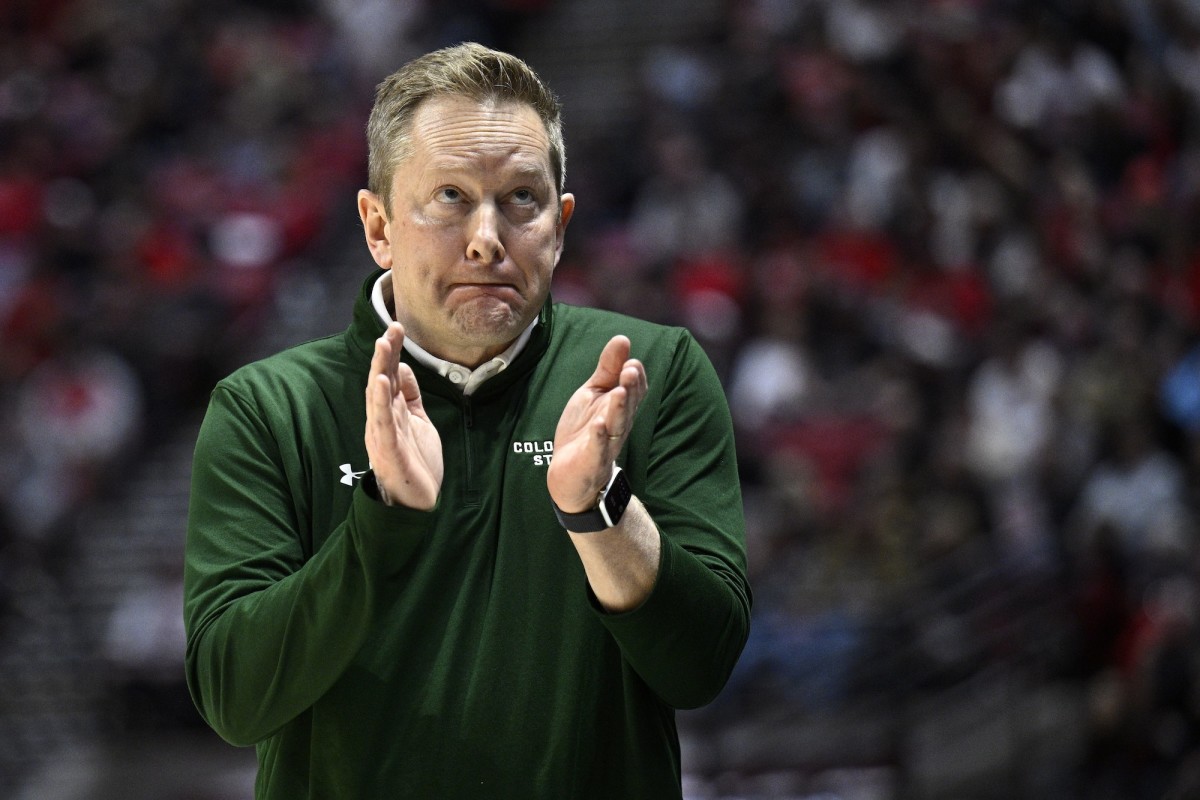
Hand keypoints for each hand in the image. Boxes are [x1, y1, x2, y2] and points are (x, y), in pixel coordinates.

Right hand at [365, 322, 443, 509]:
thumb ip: (410, 397)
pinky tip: (382, 382)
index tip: (397, 326)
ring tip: (383, 344)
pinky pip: (384, 423)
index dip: (392, 352)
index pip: (389, 376)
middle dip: (386, 353)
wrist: (418, 504)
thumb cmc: (417, 463)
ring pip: (379, 397)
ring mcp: (383, 434)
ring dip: (381, 369)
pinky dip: (381, 402)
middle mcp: (382, 420)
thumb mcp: (417, 422)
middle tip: (392, 326)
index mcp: (390, 413)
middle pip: (381, 380)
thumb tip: (402, 368)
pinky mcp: (389, 450)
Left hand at [547, 335, 646, 512]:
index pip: (633, 389)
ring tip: (618, 392)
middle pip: (627, 404)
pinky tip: (599, 425)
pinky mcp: (592, 460)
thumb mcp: (594, 393)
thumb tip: (623, 339)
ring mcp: (606, 443)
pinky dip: (599, 437)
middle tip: (630, 369)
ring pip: (616, 425)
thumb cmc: (585, 430)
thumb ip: (608, 368)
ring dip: (618, 408)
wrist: (569, 474)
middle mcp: (617, 424)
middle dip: (629, 387)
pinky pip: (598, 448)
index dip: (633, 376)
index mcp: (619, 407)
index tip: (630, 360)